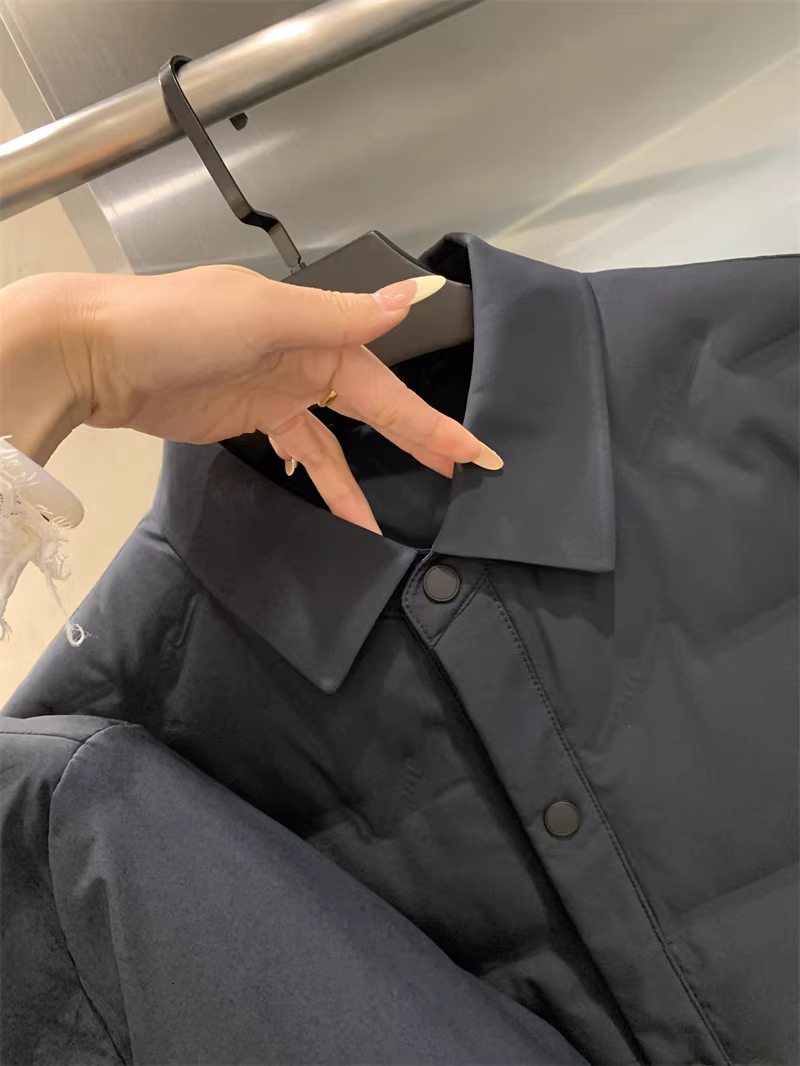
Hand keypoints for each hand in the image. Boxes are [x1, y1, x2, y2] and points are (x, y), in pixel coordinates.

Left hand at [0, 267, 501, 532]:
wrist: (97, 354)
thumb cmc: (178, 325)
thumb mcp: (265, 315)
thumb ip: (340, 315)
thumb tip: (413, 294)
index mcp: (316, 330)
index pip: (388, 384)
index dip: (432, 421)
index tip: (476, 452)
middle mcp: (305, 357)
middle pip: (373, 408)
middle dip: (417, 441)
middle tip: (462, 477)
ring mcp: (278, 392)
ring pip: (338, 440)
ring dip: (366, 477)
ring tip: (395, 522)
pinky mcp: (252, 420)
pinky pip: (302, 454)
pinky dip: (323, 478)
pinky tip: (344, 505)